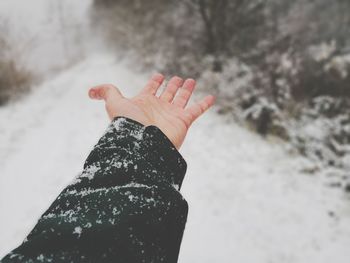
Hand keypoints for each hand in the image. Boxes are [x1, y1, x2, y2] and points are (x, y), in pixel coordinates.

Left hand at [88, 73, 214, 149]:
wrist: (141, 144)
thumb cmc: (127, 124)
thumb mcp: (114, 103)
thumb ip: (105, 92)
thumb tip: (89, 91)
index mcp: (144, 102)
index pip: (151, 89)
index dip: (155, 82)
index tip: (159, 76)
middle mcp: (158, 108)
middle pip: (168, 93)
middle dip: (173, 85)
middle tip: (178, 78)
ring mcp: (172, 114)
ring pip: (182, 98)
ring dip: (187, 89)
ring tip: (191, 81)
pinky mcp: (183, 121)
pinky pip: (197, 110)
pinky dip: (205, 104)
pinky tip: (211, 97)